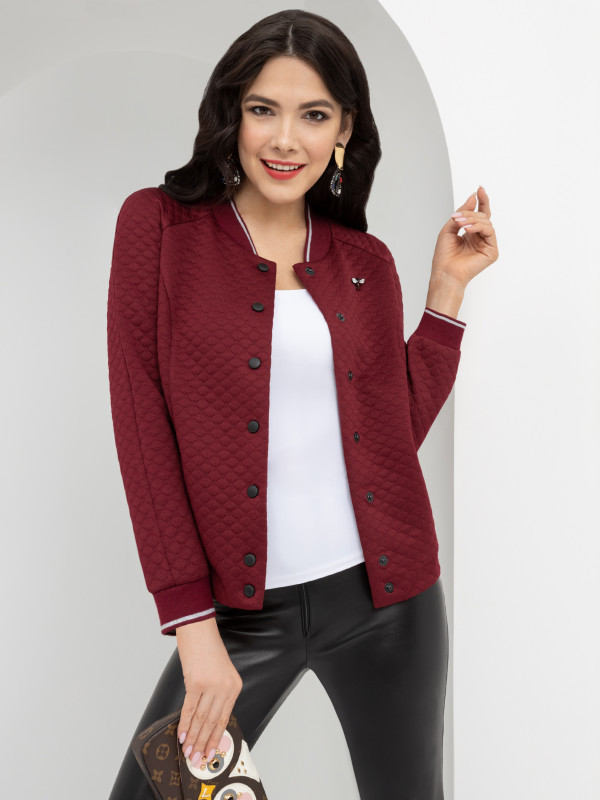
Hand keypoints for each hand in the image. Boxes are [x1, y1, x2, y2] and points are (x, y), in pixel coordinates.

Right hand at [175, 617, 242, 767]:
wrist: (199, 628)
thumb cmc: (208, 650)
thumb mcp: (220, 673)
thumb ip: (217, 694)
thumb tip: (206, 721)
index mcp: (234, 686)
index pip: (225, 718)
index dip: (216, 738)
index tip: (210, 752)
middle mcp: (225, 687)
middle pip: (213, 722)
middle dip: (204, 742)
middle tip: (197, 758)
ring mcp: (211, 685)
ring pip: (202, 719)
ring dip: (193, 737)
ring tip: (188, 751)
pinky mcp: (197, 682)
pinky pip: (190, 708)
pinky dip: (186, 724)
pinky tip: (182, 735)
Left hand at [431, 186, 498, 287]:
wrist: (444, 272)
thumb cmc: (444, 256)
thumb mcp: (449, 229)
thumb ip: (461, 213)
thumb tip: (473, 197)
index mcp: (471, 233)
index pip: (480, 214)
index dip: (481, 201)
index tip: (479, 189)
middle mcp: (480, 238)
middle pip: (483, 216)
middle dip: (470, 213)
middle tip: (457, 217)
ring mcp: (487, 245)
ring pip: (486, 222)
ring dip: (473, 220)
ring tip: (460, 224)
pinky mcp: (492, 252)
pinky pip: (490, 232)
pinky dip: (479, 227)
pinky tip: (468, 230)